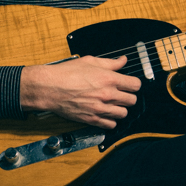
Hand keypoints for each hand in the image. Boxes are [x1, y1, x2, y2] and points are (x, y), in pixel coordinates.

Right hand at [20, 55, 141, 128]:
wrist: (49, 87)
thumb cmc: (66, 73)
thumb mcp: (90, 61)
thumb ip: (110, 63)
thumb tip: (123, 60)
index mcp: (109, 79)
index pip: (136, 85)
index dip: (133, 84)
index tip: (129, 84)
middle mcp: (107, 95)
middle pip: (132, 100)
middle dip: (128, 96)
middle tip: (121, 93)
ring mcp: (100, 108)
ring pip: (124, 114)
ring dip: (120, 109)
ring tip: (113, 104)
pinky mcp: (92, 119)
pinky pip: (111, 125)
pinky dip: (110, 120)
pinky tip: (105, 113)